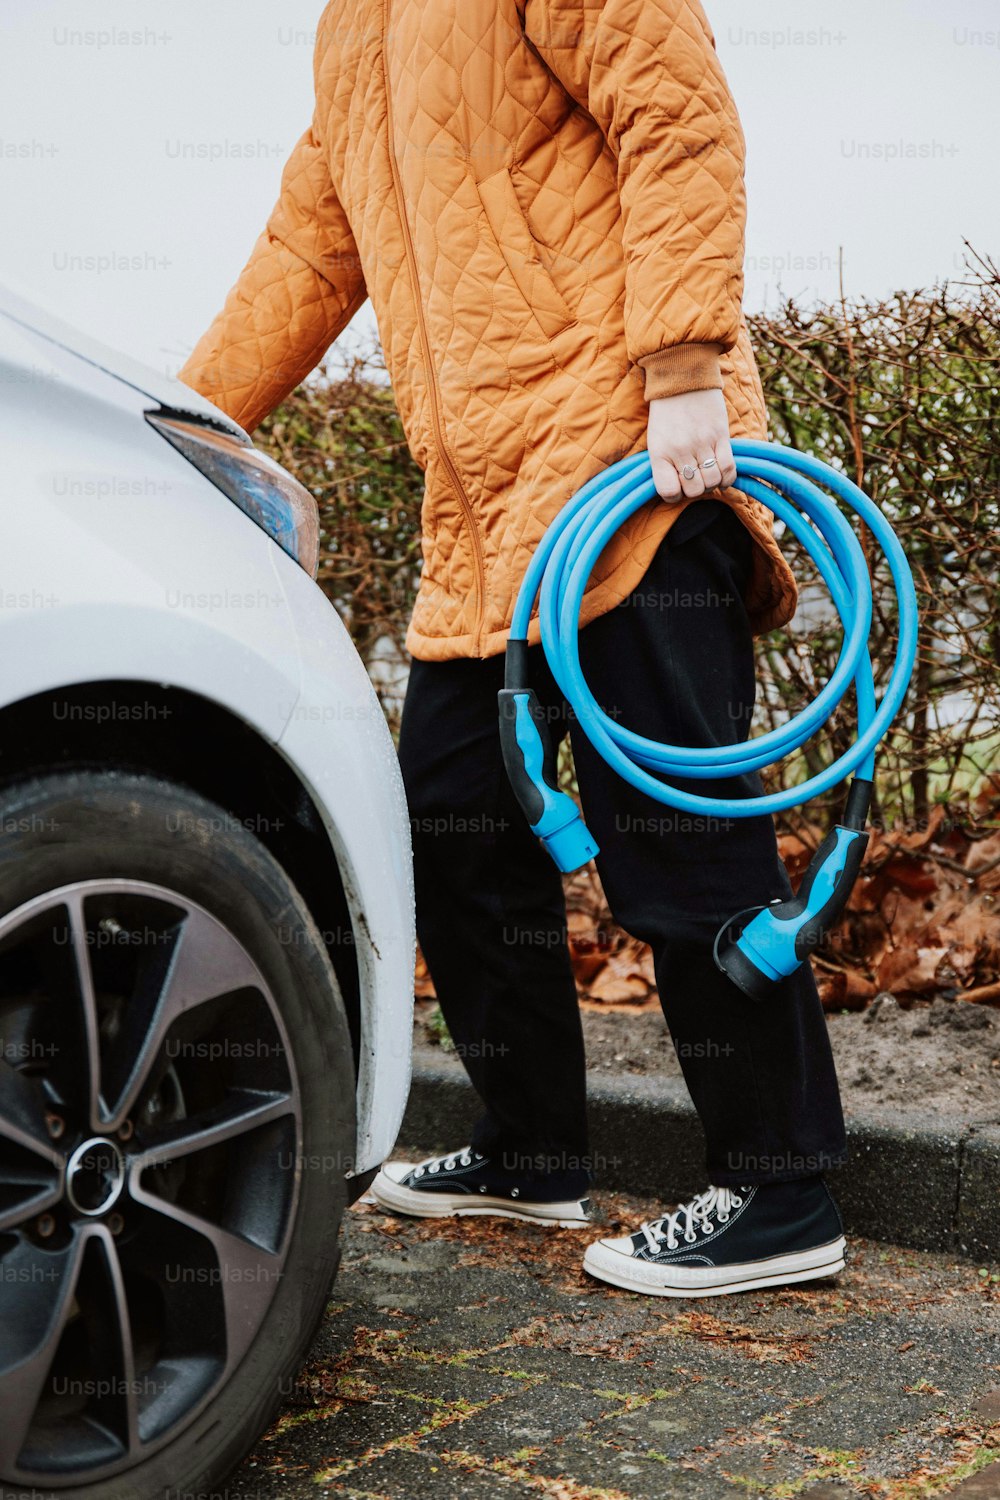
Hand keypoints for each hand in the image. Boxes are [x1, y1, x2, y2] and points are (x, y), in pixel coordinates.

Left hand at [646, 388, 736, 502]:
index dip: (674, 495)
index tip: (677, 487)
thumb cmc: (666, 411)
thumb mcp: (655, 438)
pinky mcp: (720, 435)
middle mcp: (680, 451)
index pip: (668, 491)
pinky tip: (722, 474)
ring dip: (712, 484)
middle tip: (695, 479)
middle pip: (694, 490)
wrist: (682, 377)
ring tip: (708, 474)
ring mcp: (702, 443)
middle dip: (696, 490)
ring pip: (712, 482)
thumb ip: (664, 463)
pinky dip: (727, 477)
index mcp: (659, 453)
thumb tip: (676, 488)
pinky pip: (729, 468)